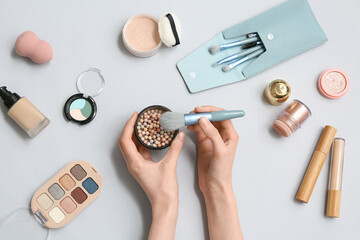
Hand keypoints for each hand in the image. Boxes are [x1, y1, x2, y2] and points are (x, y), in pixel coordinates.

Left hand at [118, 112, 184, 239]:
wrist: (165, 205)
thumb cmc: (164, 191)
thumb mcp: (170, 166)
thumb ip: (175, 148)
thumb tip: (179, 136)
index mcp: (135, 163)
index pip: (125, 140)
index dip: (129, 126)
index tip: (135, 116)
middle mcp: (133, 164)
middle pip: (125, 142)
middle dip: (130, 129)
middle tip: (137, 118)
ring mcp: (137, 167)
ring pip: (131, 147)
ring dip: (135, 136)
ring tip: (144, 126)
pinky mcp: (143, 169)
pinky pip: (139, 152)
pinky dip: (143, 143)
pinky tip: (150, 139)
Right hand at [188, 106, 242, 239]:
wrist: (214, 186)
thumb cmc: (222, 171)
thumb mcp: (219, 151)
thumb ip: (212, 134)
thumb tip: (203, 120)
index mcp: (230, 135)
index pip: (222, 116)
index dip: (212, 111)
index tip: (201, 110)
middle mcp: (222, 136)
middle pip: (212, 118)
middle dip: (202, 114)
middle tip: (192, 113)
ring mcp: (212, 139)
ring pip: (204, 124)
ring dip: (196, 120)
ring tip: (188, 119)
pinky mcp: (204, 144)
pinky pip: (198, 131)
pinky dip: (193, 127)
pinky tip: (188, 127)